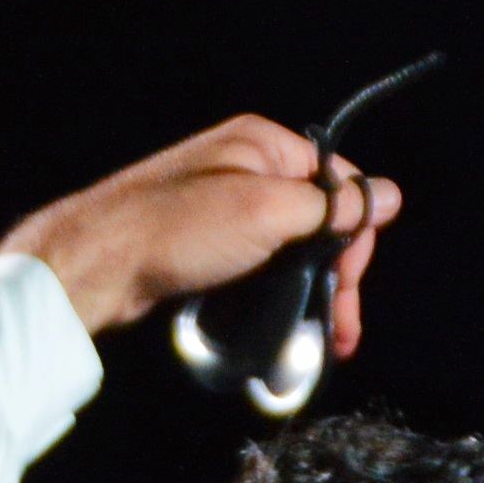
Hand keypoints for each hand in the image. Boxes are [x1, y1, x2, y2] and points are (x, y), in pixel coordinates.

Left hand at [3, 115, 403, 349]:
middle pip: (317, 219)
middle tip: (341, 328)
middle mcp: (245, 168)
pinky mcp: (202, 243)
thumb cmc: (178, 231)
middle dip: (335, 273)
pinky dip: (274, 293)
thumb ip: (331, 206)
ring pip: (288, 248)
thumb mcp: (267, 212)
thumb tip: (388, 195)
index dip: (353, 233)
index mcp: (263, 145)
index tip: (349, 283)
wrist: (96, 265)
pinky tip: (284, 324)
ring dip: (309, 290)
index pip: (338, 182)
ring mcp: (221, 206)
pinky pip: (256, 265)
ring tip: (322, 337)